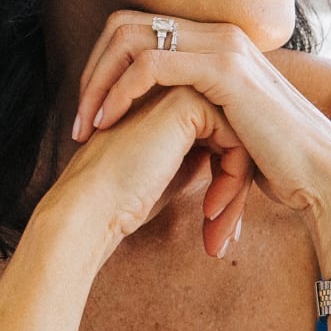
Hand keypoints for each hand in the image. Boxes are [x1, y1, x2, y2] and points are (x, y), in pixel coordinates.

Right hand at [30, 80, 239, 258]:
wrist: (90, 205)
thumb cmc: (121, 199)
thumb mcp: (170, 173)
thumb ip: (199, 157)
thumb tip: (231, 162)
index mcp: (168, 106)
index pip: (220, 141)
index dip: (225, 186)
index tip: (215, 228)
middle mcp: (174, 91)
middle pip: (233, 139)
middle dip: (235, 192)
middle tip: (223, 239)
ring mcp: (178, 91)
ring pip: (239, 140)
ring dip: (235, 193)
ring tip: (219, 234)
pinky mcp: (185, 102)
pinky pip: (235, 140)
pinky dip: (231, 182)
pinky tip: (209, 212)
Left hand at [71, 12, 330, 261]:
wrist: (321, 178)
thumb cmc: (279, 164)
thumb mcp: (225, 130)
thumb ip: (194, 115)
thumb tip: (158, 125)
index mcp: (216, 43)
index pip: (138, 31)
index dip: (105, 68)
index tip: (90, 117)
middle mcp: (218, 33)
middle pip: (124, 24)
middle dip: (93, 70)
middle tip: (80, 122)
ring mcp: (222, 45)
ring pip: (129, 37)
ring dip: (99, 81)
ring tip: (88, 126)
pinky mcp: (223, 68)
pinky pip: (150, 64)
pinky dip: (120, 92)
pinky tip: (110, 124)